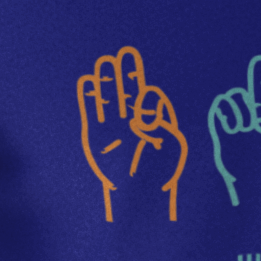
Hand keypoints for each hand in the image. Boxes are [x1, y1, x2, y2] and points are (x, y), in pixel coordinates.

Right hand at [78, 47, 187, 221]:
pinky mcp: (96, 140)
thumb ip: (162, 118)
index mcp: (151, 125)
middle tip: (124, 52)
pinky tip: (87, 81)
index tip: (143, 66)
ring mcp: (113, 132)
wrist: (141, 208)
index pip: (147, 97)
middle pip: (127, 93)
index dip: (144, 82)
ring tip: (104, 60)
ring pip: (108, 100)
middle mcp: (131, 126)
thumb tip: (151, 97)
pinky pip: (92, 115)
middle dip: (125, 75)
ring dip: (106, 81)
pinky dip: (89, 99)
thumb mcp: (173, 144)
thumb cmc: (162, 177)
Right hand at [209, 54, 260, 208]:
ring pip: (238, 99)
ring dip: (242, 102)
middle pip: (260, 95)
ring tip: (247, 121)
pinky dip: (225, 110)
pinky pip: (220, 111)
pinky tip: (235, 123)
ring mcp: (242, 132)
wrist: (260, 197)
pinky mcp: (224, 138)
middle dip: (260, 77)